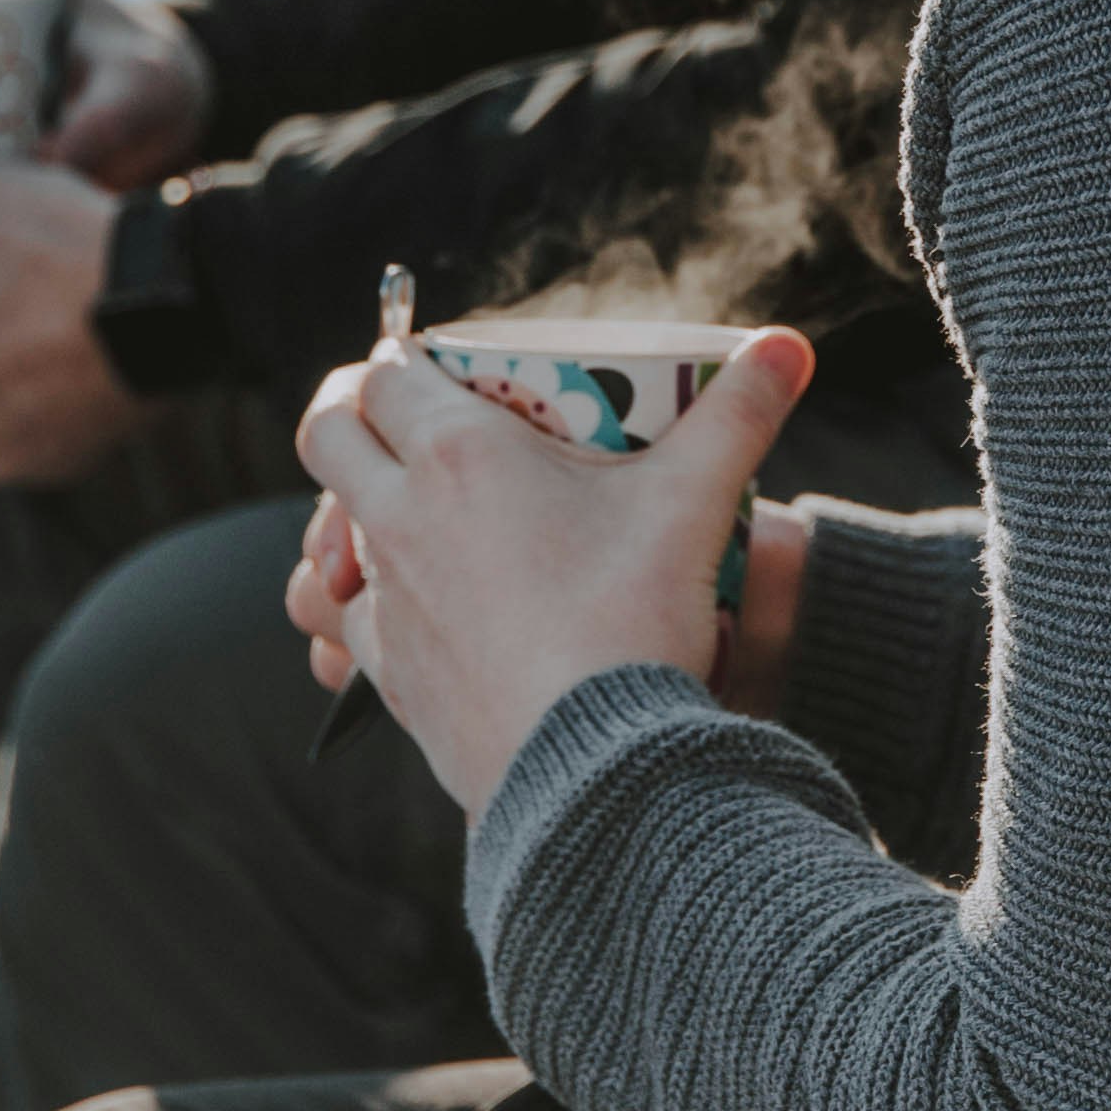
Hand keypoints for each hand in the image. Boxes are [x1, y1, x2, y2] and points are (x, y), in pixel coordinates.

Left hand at [286, 334, 813, 814]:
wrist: (592, 765)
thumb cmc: (634, 620)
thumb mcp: (693, 503)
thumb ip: (740, 414)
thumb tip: (791, 345)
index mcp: (458, 454)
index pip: (388, 371)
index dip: (398, 355)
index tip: (431, 364)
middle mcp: (400, 517)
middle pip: (325, 433)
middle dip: (350, 412)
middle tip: (393, 417)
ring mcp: (385, 598)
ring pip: (318, 536)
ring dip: (340, 515)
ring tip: (388, 515)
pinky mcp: (388, 669)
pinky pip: (337, 626)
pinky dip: (351, 610)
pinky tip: (388, 609)